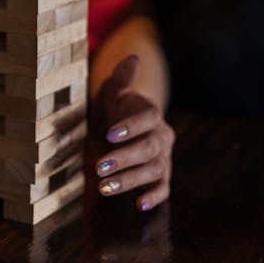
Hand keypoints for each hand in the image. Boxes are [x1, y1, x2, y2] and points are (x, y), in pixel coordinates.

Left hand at [93, 54, 174, 211]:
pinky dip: (154, 196)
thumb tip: (133, 57)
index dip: (131, 127)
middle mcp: (162, 137)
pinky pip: (162, 188)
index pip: (148, 119)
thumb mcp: (115, 90)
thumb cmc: (117, 108)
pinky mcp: (161, 177)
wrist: (122, 126)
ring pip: (152, 171)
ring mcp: (163, 158)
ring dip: (130, 180)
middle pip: (148, 149)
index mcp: (151, 114)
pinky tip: (140, 204)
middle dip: (124, 159)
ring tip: (105, 187)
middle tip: (100, 167)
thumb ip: (123, 77)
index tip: (111, 133)